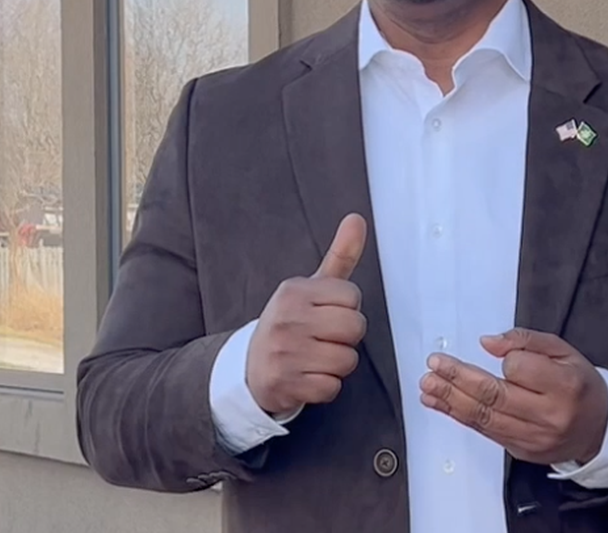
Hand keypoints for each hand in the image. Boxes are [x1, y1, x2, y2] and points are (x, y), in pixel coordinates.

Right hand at [246, 214, 368, 415]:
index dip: (346, 309)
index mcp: (294, 291)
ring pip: (347, 360)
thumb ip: (340, 255)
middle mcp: (287, 318)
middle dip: (346, 338)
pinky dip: (324, 387)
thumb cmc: (289, 324)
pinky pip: (332, 388)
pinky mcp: (286, 383)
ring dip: (337, 365)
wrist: (250, 368)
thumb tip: (357, 219)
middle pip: (355, 328)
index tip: (326, 314)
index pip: (353, 297)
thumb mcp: (310, 288)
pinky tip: (307, 377)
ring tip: (315, 358)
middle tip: (323, 338)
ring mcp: (285, 352)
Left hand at [419, 328, 607, 465]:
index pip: (520, 369)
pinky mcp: (521, 451)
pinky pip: (484, 432)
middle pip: (495, 396)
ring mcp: (534, 438)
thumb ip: (525, 340)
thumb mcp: (562, 351)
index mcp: (564, 386)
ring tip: (428, 385)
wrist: (600, 429)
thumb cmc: (577, 385)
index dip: (505, 359)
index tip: (492, 351)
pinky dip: (458, 416)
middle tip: (434, 365)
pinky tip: (439, 404)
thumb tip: (487, 343)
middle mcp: (549, 415)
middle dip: (458, 379)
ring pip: (484, 418)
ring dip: (450, 400)